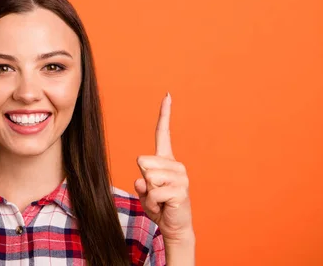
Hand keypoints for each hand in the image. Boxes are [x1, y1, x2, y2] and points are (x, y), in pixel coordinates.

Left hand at [135, 93, 192, 242]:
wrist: (174, 226)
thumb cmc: (159, 206)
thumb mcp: (145, 191)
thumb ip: (142, 183)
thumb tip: (142, 180)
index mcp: (166, 160)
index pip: (163, 133)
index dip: (165, 114)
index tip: (167, 95)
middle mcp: (175, 164)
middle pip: (142, 161)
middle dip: (144, 179)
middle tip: (155, 192)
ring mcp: (180, 176)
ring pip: (148, 177)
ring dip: (148, 193)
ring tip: (160, 200)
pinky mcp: (181, 190)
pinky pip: (153, 193)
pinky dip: (153, 203)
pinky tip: (164, 206)